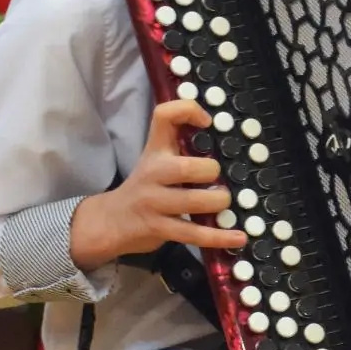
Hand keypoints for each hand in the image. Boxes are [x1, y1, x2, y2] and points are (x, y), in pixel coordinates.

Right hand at [70, 99, 247, 269]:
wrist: (111, 220)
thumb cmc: (145, 188)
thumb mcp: (156, 159)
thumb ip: (179, 146)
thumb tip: (221, 139)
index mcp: (155, 150)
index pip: (163, 116)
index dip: (188, 111)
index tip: (208, 123)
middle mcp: (153, 172)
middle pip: (186, 167)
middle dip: (212, 173)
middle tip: (218, 180)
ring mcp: (154, 202)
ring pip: (193, 201)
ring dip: (218, 203)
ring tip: (224, 203)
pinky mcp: (159, 228)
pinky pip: (193, 233)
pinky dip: (220, 237)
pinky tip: (239, 237)